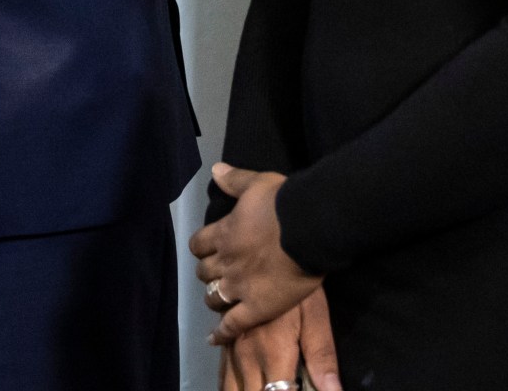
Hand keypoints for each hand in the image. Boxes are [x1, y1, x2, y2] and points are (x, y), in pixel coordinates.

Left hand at [192, 164, 322, 344]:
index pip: (199, 244)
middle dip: (208, 272)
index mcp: (224, 233)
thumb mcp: (257, 183)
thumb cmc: (284, 204)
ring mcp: (239, 286)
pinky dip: (222, 332)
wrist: (309, 228)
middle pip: (204, 272)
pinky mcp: (256, 308)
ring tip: (219, 300)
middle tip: (218, 274)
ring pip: (213, 297)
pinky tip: (216, 337)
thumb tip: (216, 170)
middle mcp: (226, 261)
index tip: (209, 250)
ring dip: (213, 298)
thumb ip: (234, 180)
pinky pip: (233, 324)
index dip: (202, 248)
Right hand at [217, 287, 340, 390]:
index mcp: (273, 355)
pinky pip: (218, 365)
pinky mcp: (222, 330)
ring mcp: (231, 342)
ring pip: (228, 385)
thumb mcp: (316, 318)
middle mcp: (247, 354)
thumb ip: (322, 358)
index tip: (291, 389)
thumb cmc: (299, 281)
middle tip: (274, 386)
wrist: (272, 241)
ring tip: (255, 387)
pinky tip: (234, 380)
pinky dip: (225, 378)